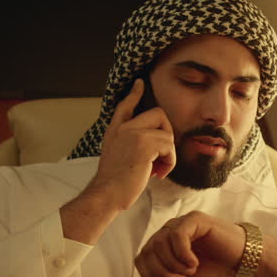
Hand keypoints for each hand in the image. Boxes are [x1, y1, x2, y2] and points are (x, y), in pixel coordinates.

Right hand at [84, 79, 176, 209]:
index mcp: (115, 130)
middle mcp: (123, 128)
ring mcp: (133, 134)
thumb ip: (130, 143)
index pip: (125, 105)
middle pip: (158, 113)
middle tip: (161, 155)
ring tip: (157, 169)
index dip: (134, 93)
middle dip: (167, 134)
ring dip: (168, 155)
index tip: (139, 83)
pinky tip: (158, 173)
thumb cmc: (115, 182)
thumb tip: (155, 142)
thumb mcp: (117, 155)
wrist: (107, 193)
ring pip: (167, 133)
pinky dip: (169, 162)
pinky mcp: (144, 144)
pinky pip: (169, 146)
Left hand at [129, 211, 245, 276]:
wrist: (240, 264)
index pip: (141, 258)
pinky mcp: (195, 220)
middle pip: (148, 251)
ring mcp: (181, 223)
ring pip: (159, 243)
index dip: (150, 276)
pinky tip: (195, 263)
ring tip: (191, 271)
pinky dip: (183, 254)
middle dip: (161, 272)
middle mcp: (169, 231)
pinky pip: (177, 235)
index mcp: (164, 245)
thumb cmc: (214, 271)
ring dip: (173, 264)